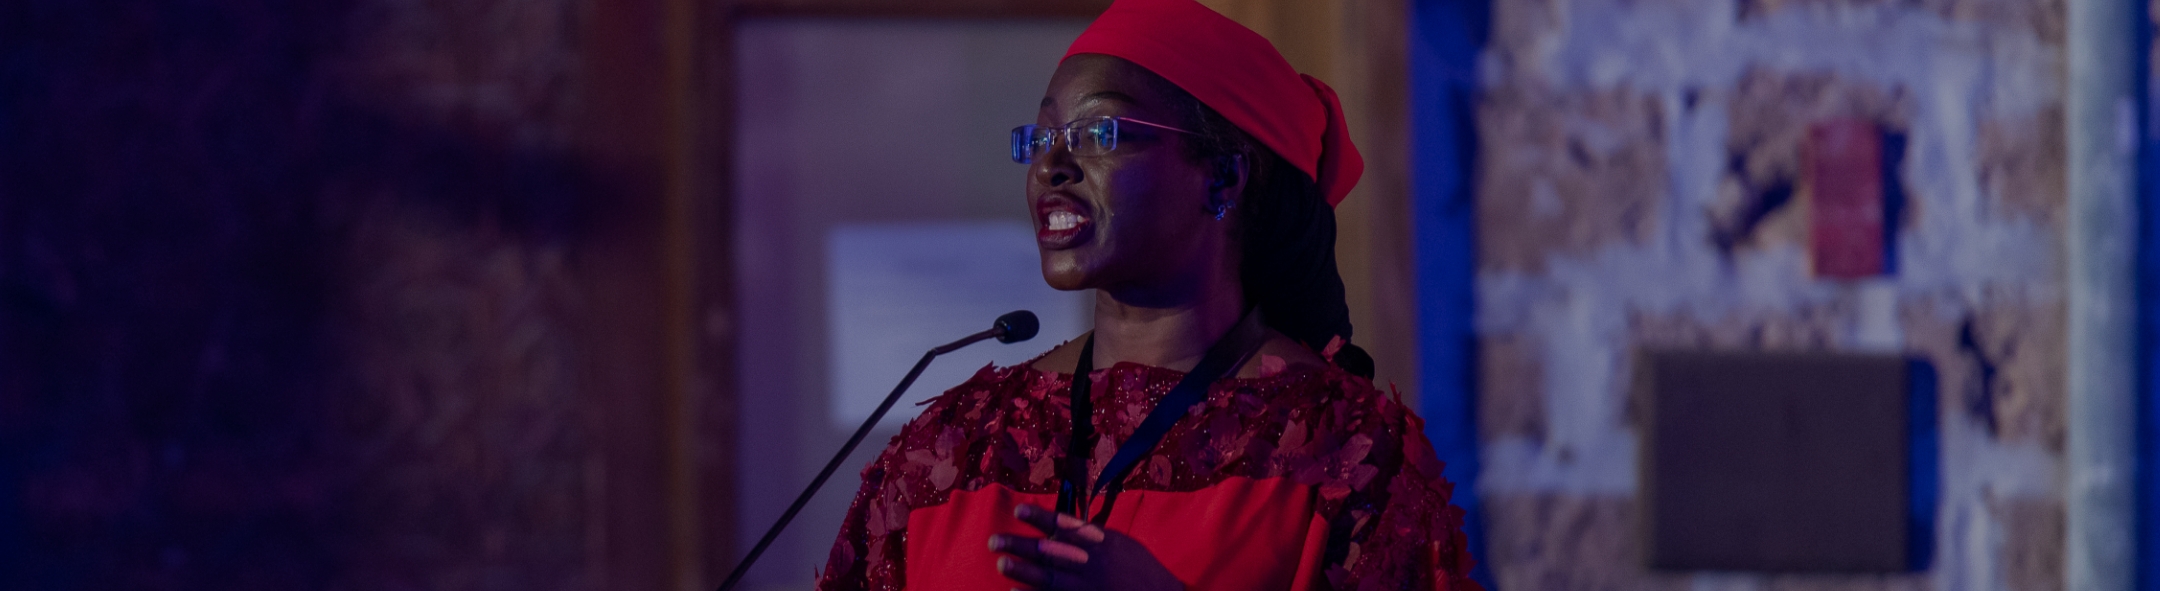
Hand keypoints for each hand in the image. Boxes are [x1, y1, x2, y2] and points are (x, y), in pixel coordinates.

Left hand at [988, 503, 1185, 590]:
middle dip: (1021, 545)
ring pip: (1050, 577)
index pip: (1066, 527)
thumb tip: (1062, 527)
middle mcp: (1093, 564)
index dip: (1041, 517)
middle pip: (1051, 552)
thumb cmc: (1141, 571)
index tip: (1018, 510)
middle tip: (994, 541)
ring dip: (1023, 570)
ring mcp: (1089, 587)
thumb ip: (1093, 537)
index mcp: (1102, 544)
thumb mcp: (1121, 545)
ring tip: (1001, 563)